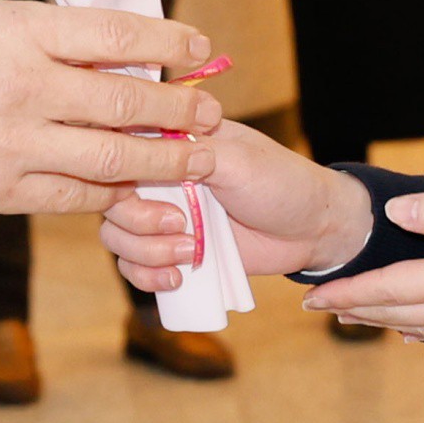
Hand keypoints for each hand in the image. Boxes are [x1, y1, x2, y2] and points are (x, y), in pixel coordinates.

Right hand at [0, 0, 222, 214]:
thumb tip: (108, 46)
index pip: (115, 31)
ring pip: (111, 158)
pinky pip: (72, 197)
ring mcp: (11, 143)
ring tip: (199, 159)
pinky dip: (111, 196)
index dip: (168, 40)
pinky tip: (136, 191)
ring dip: (163, 160)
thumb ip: (39, 35)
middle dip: (180, 109)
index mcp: (16, 29)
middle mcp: (22, 85)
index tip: (201, 47)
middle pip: (126, 98)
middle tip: (213, 113)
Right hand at [100, 119, 372, 283]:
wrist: (314, 231)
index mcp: (171, 143)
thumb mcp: (238, 159)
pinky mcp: (174, 252)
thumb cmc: (282, 182)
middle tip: (183, 227)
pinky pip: (135, 269)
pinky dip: (147, 278)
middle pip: (109, 201)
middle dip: (139, 222)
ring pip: (117, 238)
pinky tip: (178, 279)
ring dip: (147, 253)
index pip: (119, 151)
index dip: (118, 175)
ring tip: (193, 254)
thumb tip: (146, 153)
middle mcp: (159, 178)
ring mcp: (164, 217)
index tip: (144, 191)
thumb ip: (191, 153)